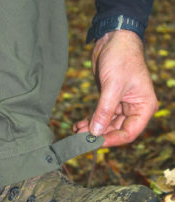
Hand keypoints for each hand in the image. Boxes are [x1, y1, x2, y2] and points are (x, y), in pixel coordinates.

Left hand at [73, 30, 157, 146]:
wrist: (113, 39)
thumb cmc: (121, 58)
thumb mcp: (113, 86)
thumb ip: (104, 111)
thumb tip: (95, 132)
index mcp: (143, 107)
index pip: (129, 132)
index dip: (112, 140)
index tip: (95, 143)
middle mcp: (134, 108)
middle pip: (116, 130)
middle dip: (98, 134)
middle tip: (80, 138)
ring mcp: (121, 105)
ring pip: (106, 124)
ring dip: (91, 129)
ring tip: (76, 131)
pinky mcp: (109, 100)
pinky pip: (100, 116)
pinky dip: (90, 121)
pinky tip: (79, 125)